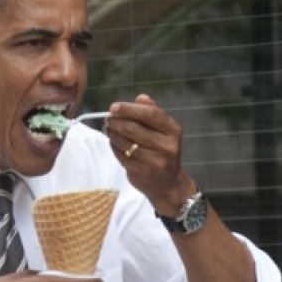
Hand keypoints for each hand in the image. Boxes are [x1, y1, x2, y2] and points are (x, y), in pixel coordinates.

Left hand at [104, 94, 194, 214]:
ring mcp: (155, 160)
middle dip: (116, 122)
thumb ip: (152, 112)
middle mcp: (167, 145)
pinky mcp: (143, 172)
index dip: (130, 109)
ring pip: (125, 142)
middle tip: (108, 119)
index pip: (150, 114)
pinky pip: (122, 155)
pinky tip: (113, 142)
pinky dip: (114, 147)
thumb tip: (140, 97)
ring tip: (108, 129)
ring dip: (112, 134)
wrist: (168, 183)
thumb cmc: (163, 150)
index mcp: (173, 130)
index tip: (114, 107)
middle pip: (134, 128)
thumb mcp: (164, 130)